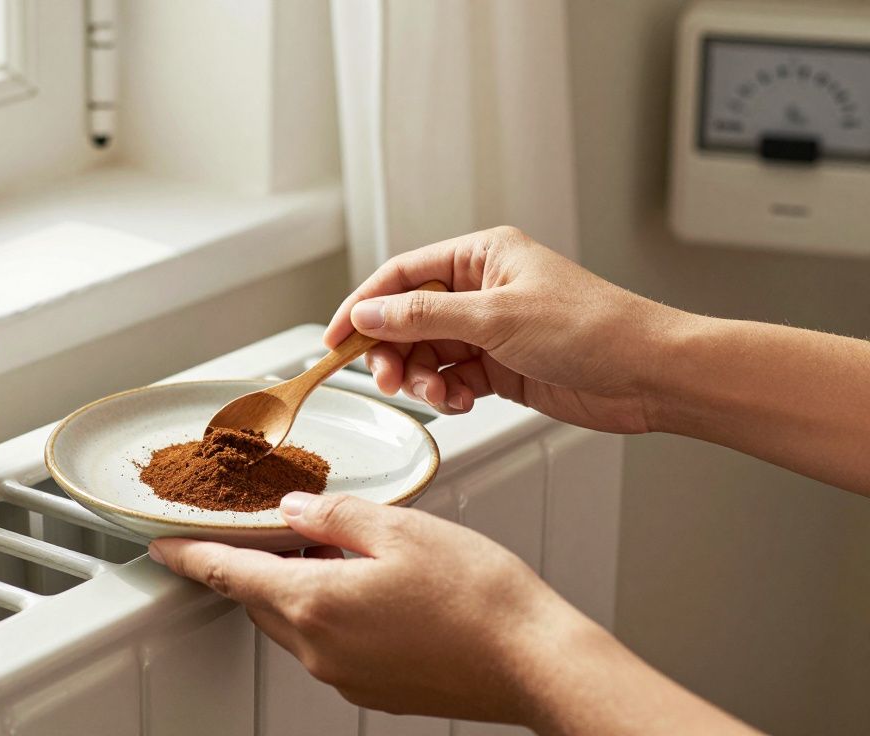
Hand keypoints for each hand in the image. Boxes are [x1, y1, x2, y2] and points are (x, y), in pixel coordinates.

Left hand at [148, 492, 572, 723]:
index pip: (229, 574)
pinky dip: (326, 610)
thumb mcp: (399, 528)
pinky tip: (365, 586)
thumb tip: (293, 510)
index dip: (190, 556)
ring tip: (332, 547)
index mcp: (314, 602)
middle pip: (259, 598)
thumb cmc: (478, 596)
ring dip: (294, 584)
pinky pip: (326, 644)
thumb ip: (334, 514)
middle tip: (266, 527)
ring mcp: (345, 676)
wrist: (533, 662)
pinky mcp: (371, 689)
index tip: (163, 546)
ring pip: (293, 620)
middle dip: (253, 562)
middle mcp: (319, 648)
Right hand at [324, 226, 689, 433]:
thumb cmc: (593, 328)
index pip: (402, 276)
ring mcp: (490, 329)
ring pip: (427, 352)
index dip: (363, 305)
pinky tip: (459, 402)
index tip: (334, 338)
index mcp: (482, 256)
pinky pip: (451, 377)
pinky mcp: (501, 365)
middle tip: (388, 378)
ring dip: (422, 377)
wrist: (648, 374)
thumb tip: (368, 312)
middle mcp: (482, 288)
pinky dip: (446, 393)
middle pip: (408, 318)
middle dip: (393, 350)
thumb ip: (424, 316)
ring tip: (437, 395)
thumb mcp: (496, 317)